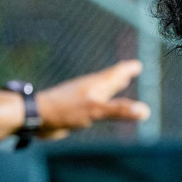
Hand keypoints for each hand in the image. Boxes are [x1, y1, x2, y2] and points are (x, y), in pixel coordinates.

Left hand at [34, 60, 149, 135]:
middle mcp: (90, 89)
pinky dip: (103, 101)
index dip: (127, 69)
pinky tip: (99, 105)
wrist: (37, 117)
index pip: (116, 74)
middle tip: (132, 69)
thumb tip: (145, 111)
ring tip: (121, 83)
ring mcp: (82, 98)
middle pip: (110, 79)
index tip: (137, 65)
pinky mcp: (75, 109)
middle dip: (122, 75)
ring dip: (113, 87)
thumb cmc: (66, 110)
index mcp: (97, 85)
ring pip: (102, 90)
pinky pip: (94, 103)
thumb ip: (119, 111)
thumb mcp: (96, 110)